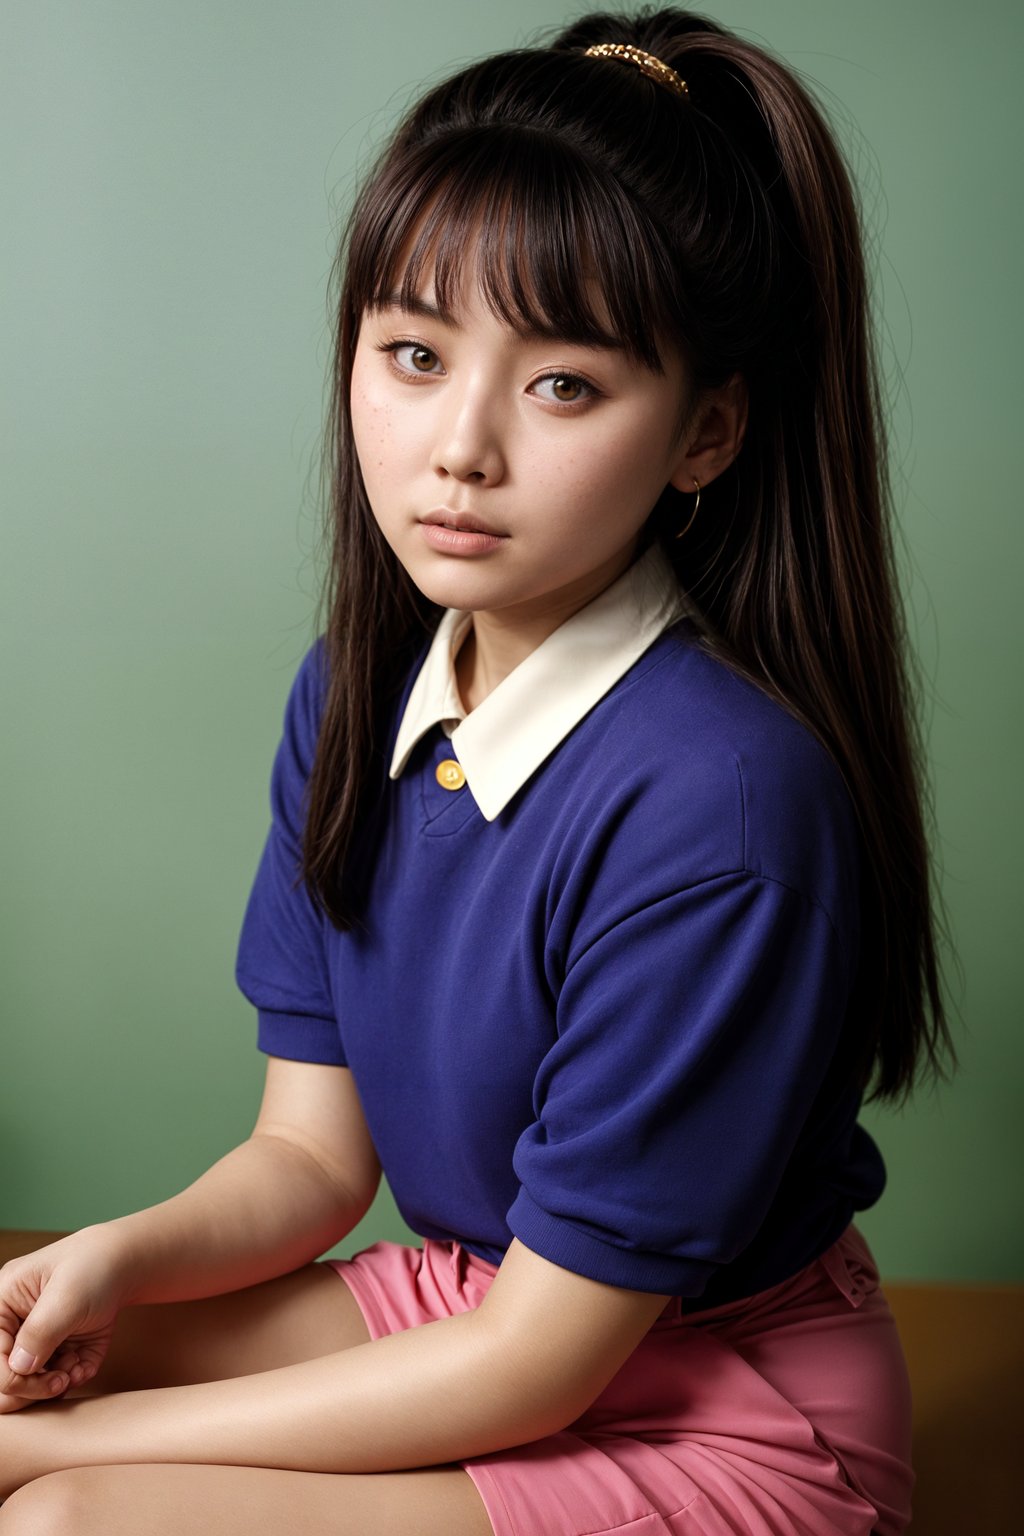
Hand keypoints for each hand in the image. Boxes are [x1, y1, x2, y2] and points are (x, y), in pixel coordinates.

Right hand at [0, 1227, 129, 1412]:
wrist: (127, 1263)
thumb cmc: (95, 1266)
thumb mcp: (67, 1296)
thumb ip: (40, 1333)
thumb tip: (18, 1368)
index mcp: (3, 1303)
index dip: (13, 1377)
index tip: (45, 1377)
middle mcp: (15, 1324)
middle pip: (5, 1377)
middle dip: (32, 1387)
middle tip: (60, 1381)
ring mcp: (38, 1340)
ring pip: (28, 1384)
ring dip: (53, 1384)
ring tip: (75, 1367)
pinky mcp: (60, 1351)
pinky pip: (58, 1379)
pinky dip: (71, 1379)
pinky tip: (84, 1365)